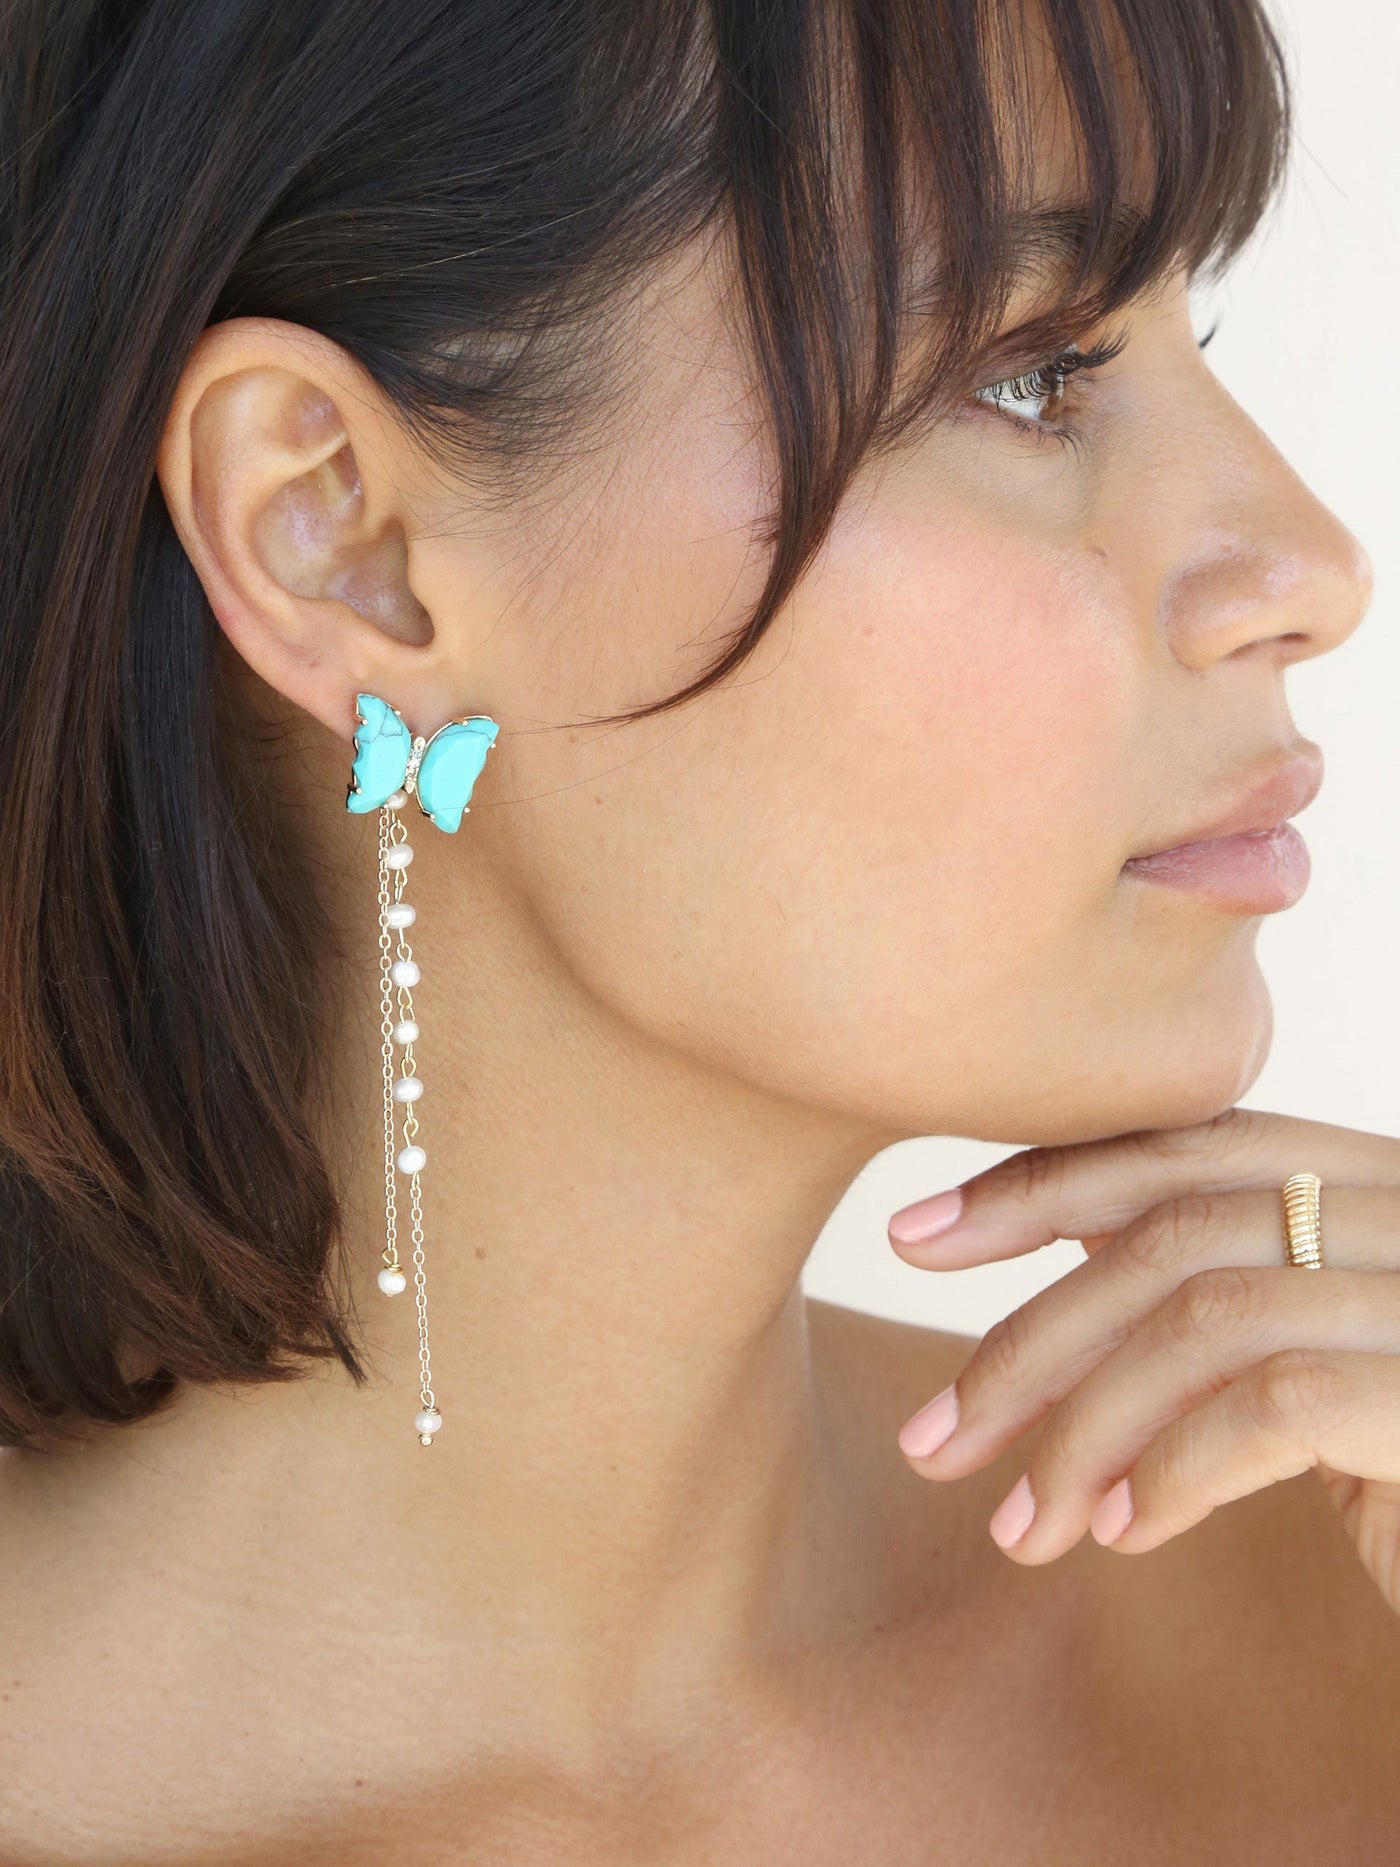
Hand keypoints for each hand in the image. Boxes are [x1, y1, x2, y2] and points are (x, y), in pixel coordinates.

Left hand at [887, 1108, 1399, 1617]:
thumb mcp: (1315, 1363)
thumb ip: (1228, 1291)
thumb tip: (1072, 1259)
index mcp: (1383, 1188)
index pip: (1190, 1146)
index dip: (1042, 1181)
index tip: (915, 1235)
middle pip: (1175, 1229)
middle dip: (1029, 1330)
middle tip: (935, 1434)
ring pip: (1203, 1315)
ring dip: (1083, 1427)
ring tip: (1022, 1524)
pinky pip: (1271, 1404)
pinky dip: (1172, 1470)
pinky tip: (1125, 1533)